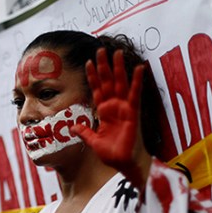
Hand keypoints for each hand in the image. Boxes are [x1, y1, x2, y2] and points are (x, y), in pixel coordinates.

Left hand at [71, 48, 149, 187]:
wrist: (123, 163)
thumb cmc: (112, 153)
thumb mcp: (92, 141)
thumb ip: (83, 132)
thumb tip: (73, 127)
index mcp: (103, 111)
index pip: (96, 89)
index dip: (92, 76)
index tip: (87, 62)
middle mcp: (114, 106)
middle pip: (108, 81)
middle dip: (104, 66)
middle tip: (101, 49)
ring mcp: (124, 107)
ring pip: (120, 83)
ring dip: (118, 68)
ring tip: (117, 52)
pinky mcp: (133, 112)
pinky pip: (135, 94)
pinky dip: (137, 81)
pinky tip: (139, 68)